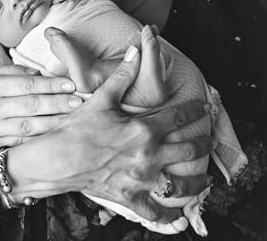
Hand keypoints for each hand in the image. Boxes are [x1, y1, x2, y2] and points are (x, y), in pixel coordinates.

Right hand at [0, 63, 80, 150]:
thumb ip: (11, 72)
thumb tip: (38, 72)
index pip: (27, 83)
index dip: (50, 84)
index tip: (70, 84)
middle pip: (32, 104)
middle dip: (57, 103)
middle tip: (78, 101)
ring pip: (29, 125)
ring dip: (53, 122)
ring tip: (73, 119)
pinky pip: (21, 140)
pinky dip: (39, 138)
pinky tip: (56, 135)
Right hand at [44, 28, 211, 221]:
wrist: (58, 159)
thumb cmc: (77, 128)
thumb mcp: (101, 97)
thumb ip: (123, 75)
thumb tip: (136, 51)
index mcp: (144, 129)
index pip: (179, 117)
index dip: (194, 111)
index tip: (203, 108)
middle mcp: (148, 155)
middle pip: (188, 149)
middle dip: (202, 143)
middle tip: (208, 139)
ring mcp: (142, 179)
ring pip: (181, 183)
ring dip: (198, 181)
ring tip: (206, 179)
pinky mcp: (131, 198)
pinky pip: (156, 213)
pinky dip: (170, 216)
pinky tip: (179, 216)